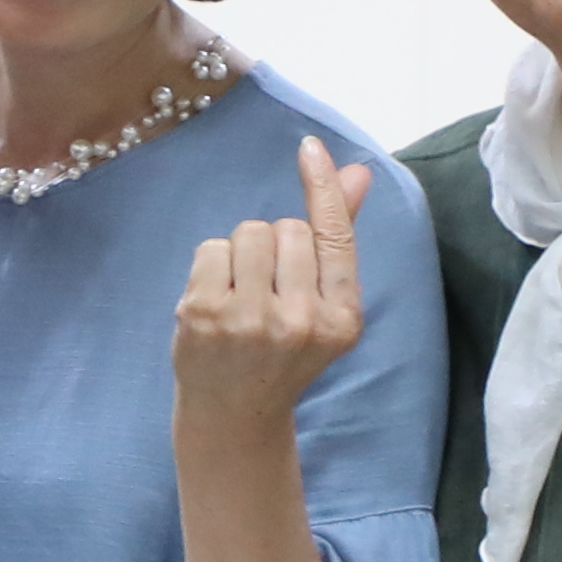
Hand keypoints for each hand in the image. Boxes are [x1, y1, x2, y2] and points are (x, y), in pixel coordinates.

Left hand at [170, 139, 370, 450]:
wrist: (234, 412)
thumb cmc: (282, 350)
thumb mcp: (323, 304)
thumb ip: (338, 237)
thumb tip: (358, 172)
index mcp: (341, 320)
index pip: (334, 236)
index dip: (323, 188)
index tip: (311, 149)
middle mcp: (299, 323)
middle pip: (287, 227)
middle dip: (276, 244)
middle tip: (269, 290)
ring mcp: (248, 321)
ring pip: (249, 232)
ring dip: (244, 252)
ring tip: (243, 294)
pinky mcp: (204, 316)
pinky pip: (212, 248)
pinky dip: (212, 265)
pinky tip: (216, 302)